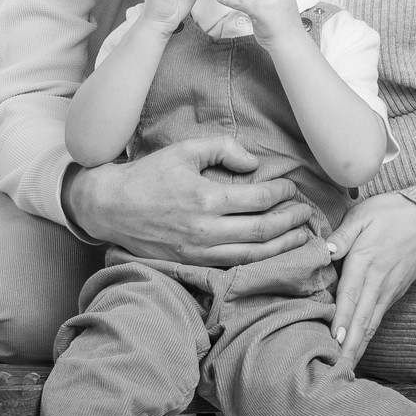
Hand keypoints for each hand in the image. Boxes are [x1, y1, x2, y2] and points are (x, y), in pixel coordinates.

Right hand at [64, 135, 315, 263]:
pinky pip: (233, 266)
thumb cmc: (148, 175)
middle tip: (306, 212)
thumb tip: (254, 164)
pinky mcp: (192, 263)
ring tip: (301, 235)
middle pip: (263, 231)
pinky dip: (259, 261)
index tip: (291, 186)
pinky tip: (273, 252)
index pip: (259, 200)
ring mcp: (198, 251)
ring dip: (283, 246)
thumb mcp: (184, 150)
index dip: (282, 193)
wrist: (109, 207)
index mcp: (205, 198)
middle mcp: (205, 230)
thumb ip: (223, 149)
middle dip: (291, 221)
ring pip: (252, 255)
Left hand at [326, 193, 415, 366]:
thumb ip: (343, 234)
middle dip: (350, 346)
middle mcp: (378, 281)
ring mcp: (389, 290)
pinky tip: (358, 348)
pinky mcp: (395, 293)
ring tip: (346, 369)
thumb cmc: (392, 213)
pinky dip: (368, 336)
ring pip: (371, 323)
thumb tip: (325, 251)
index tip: (333, 342)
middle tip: (336, 371)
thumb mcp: (363, 214)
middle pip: (362, 319)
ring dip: (359, 347)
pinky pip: (379, 318)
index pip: (351, 296)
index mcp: (366, 262)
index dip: (341, 320)